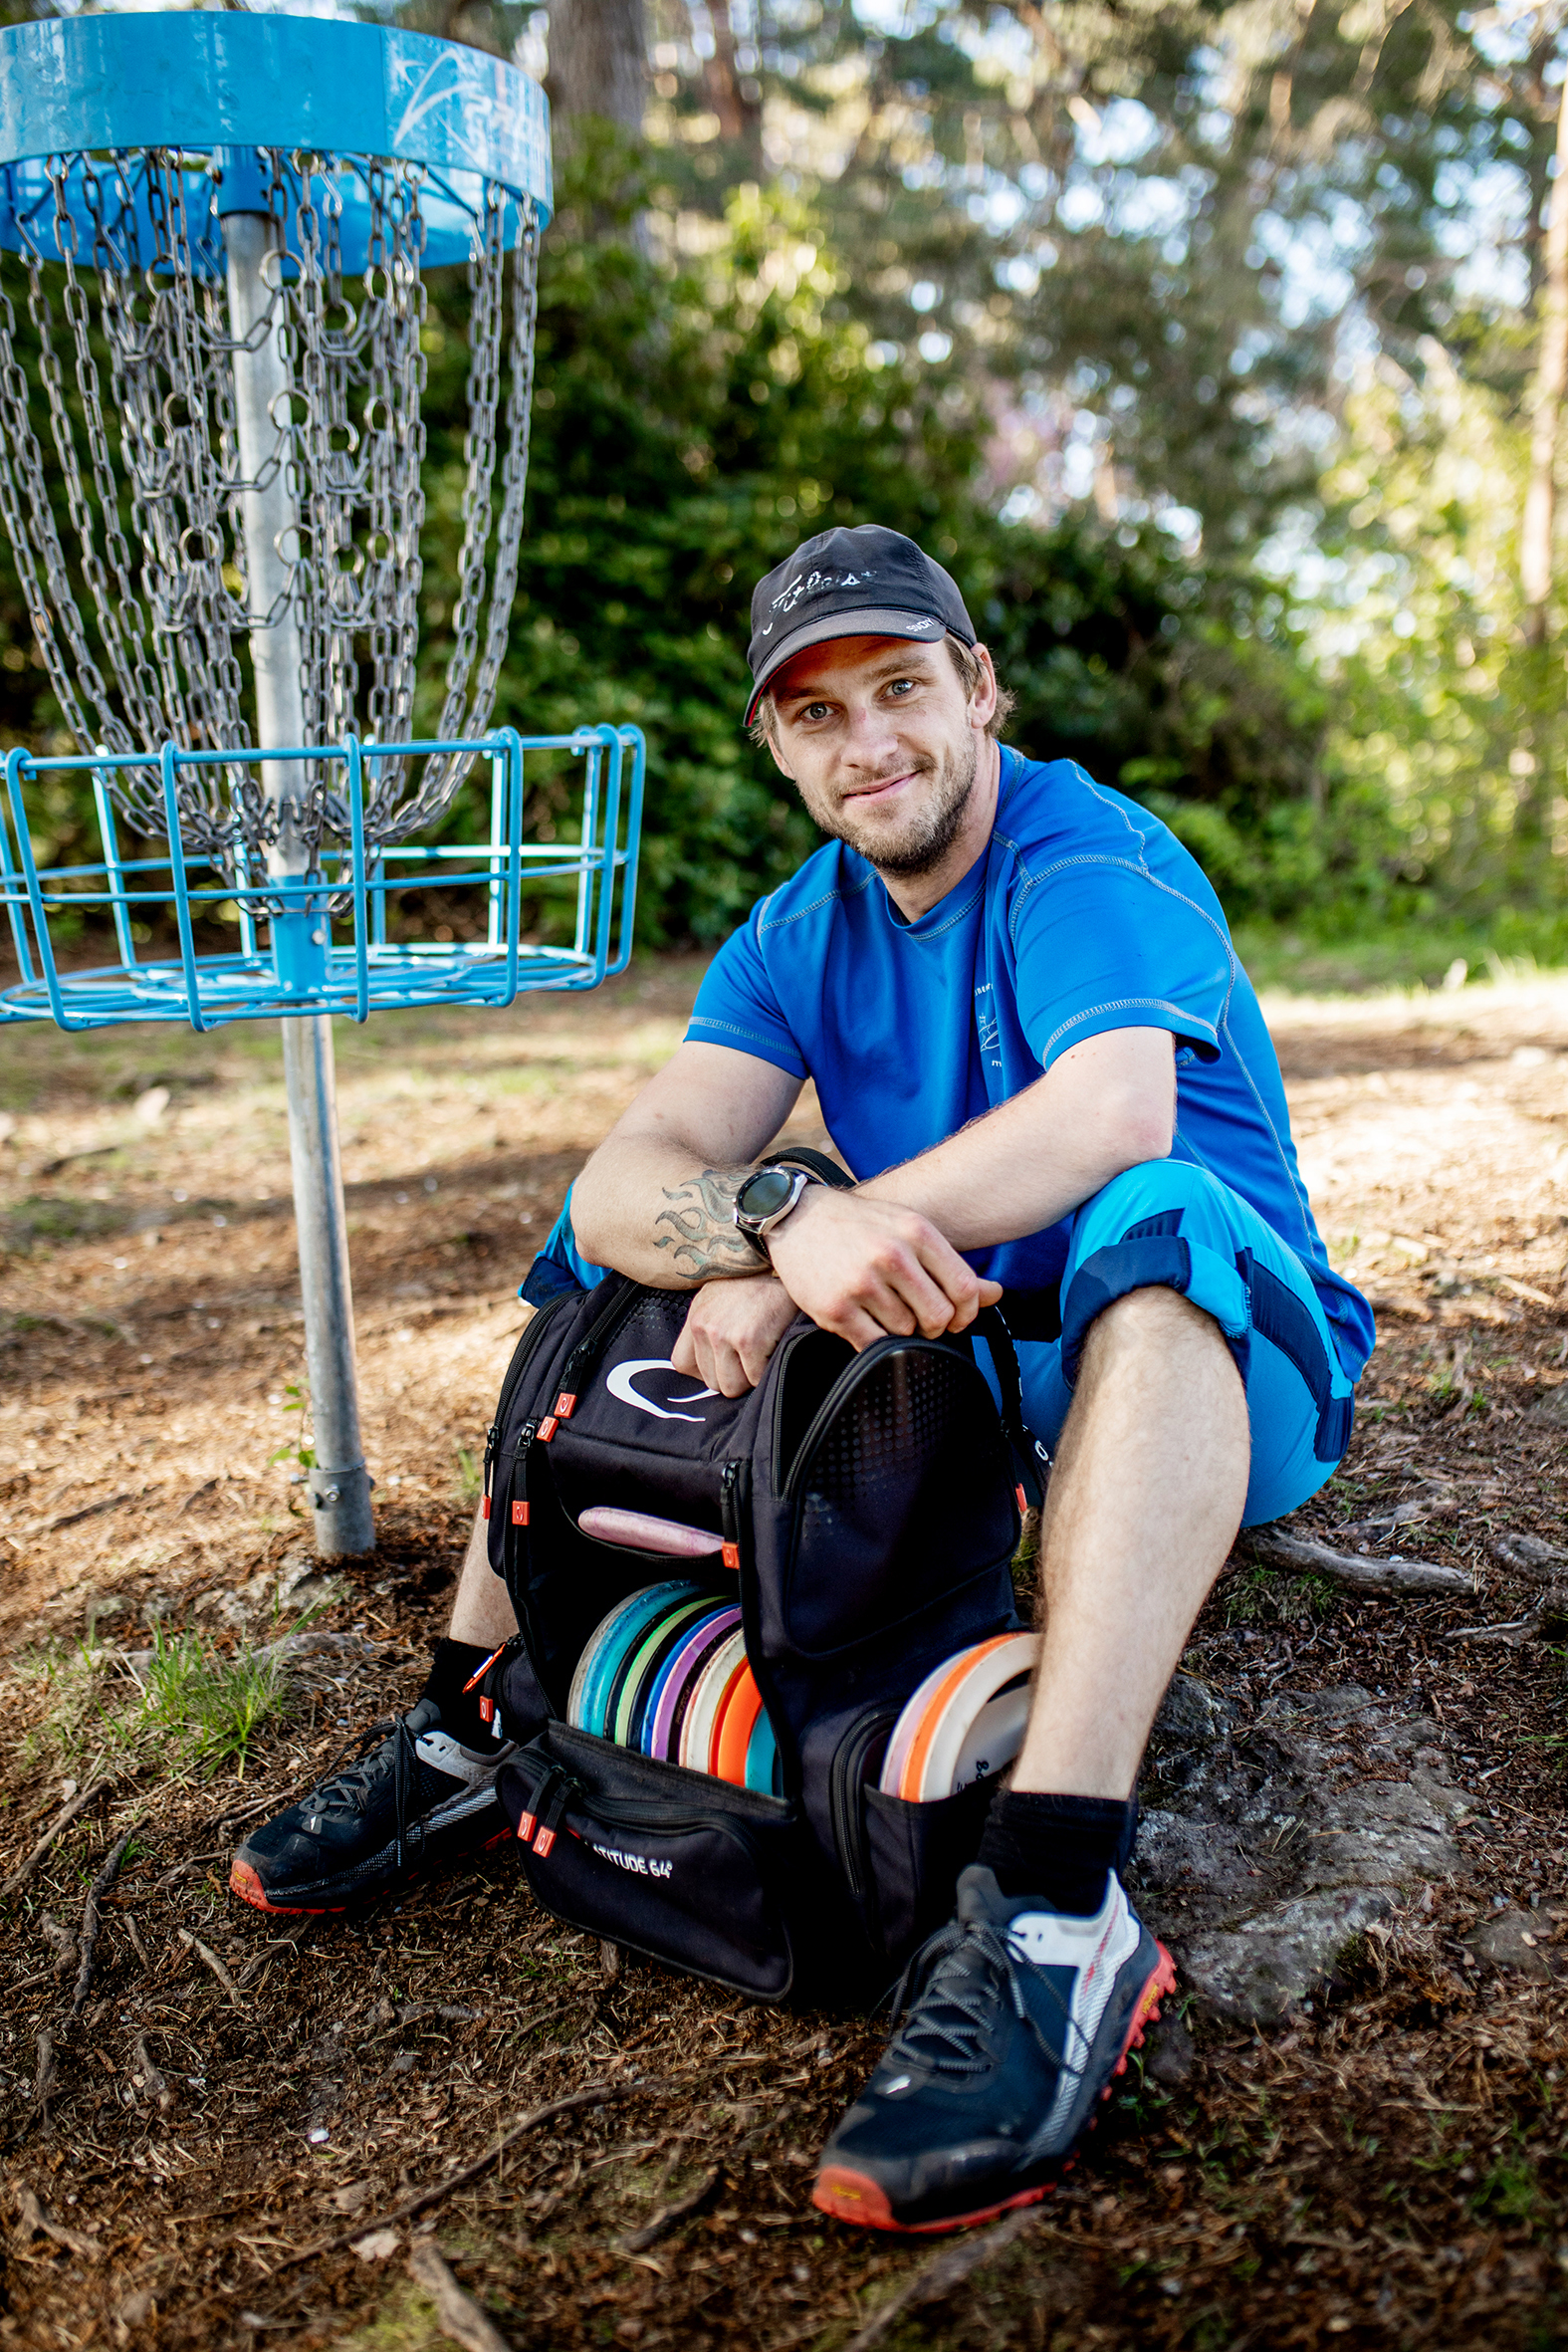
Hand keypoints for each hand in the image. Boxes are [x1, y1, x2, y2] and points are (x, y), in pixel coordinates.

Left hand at [673, 1273, 797, 1395]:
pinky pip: (754, 1380)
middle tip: (750, 1356)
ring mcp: (725, 1333)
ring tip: (761, 1352)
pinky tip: (773, 1348)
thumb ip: (708, 1328)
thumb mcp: (720, 1299)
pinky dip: (767, 1372)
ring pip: (731, 1387)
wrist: (786, 1266)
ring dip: (750, 1378)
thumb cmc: (758, 1286)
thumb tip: (708, 1369)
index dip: (705, 1371)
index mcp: (695, 1316)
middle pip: (712, 1382)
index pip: (682, 1364)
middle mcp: (704, 1325)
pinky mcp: (749, 1340)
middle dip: (734, 1376)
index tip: (723, 1366)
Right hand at [766, 1187, 1001, 1350]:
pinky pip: (873, 1344)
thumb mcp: (909, 1230)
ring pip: (906, 1332)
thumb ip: (951, 1265)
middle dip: (934, 1326)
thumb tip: (996, 1295)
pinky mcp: (835, 1308)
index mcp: (916, 1232)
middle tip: (920, 1319)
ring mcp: (861, 1283)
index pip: (964, 1289)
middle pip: (939, 1317)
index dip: (967, 1313)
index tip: (957, 1318)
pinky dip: (875, 1340)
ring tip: (883, 1308)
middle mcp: (891, 1255)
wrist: (797, 1217)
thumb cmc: (861, 1226)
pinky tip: (866, 1320)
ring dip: (900, 1329)